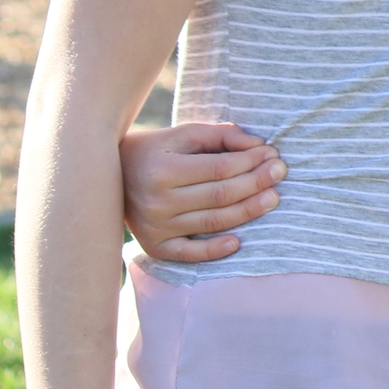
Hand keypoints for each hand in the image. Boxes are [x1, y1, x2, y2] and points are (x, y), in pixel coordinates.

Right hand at [122, 122, 281, 261]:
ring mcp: (155, 227)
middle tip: (281, 172)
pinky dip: (214, 250)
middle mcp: (157, 201)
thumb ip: (223, 136)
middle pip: (221, 195)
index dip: (252, 162)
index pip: (221, 168)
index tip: (273, 155)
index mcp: (163, 169)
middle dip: (257, 183)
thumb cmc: (157, 151)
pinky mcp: (155, 246)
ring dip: (249, 210)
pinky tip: (238, 243)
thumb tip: (260, 147)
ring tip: (274, 198)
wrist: (107, 177)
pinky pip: (189, 254)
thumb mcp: (185, 135)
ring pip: (213, 221)